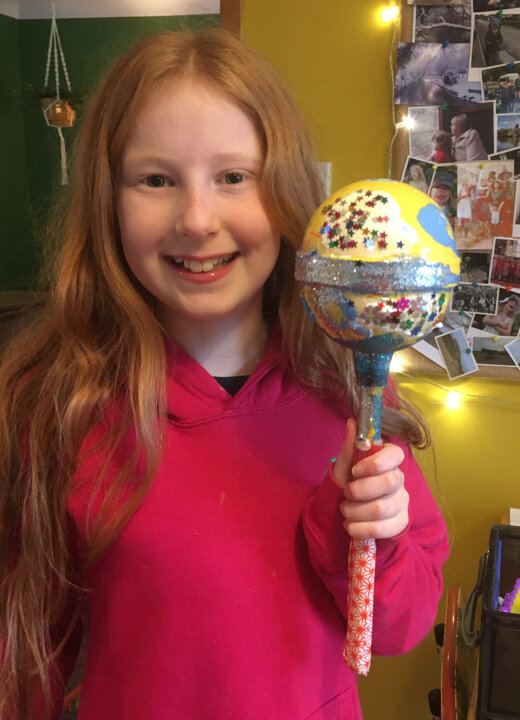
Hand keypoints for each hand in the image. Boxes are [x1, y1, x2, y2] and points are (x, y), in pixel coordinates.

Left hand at [332, 418, 408, 539]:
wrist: (351, 513)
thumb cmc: (350, 483)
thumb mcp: (344, 466)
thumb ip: (350, 447)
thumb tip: (353, 422)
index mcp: (388, 460)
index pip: (395, 454)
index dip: (376, 463)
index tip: (355, 471)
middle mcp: (399, 480)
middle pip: (389, 482)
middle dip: (360, 490)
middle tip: (346, 493)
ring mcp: (402, 502)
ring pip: (382, 508)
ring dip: (355, 511)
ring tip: (344, 510)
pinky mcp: (399, 523)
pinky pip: (381, 529)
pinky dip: (359, 528)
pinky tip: (349, 525)